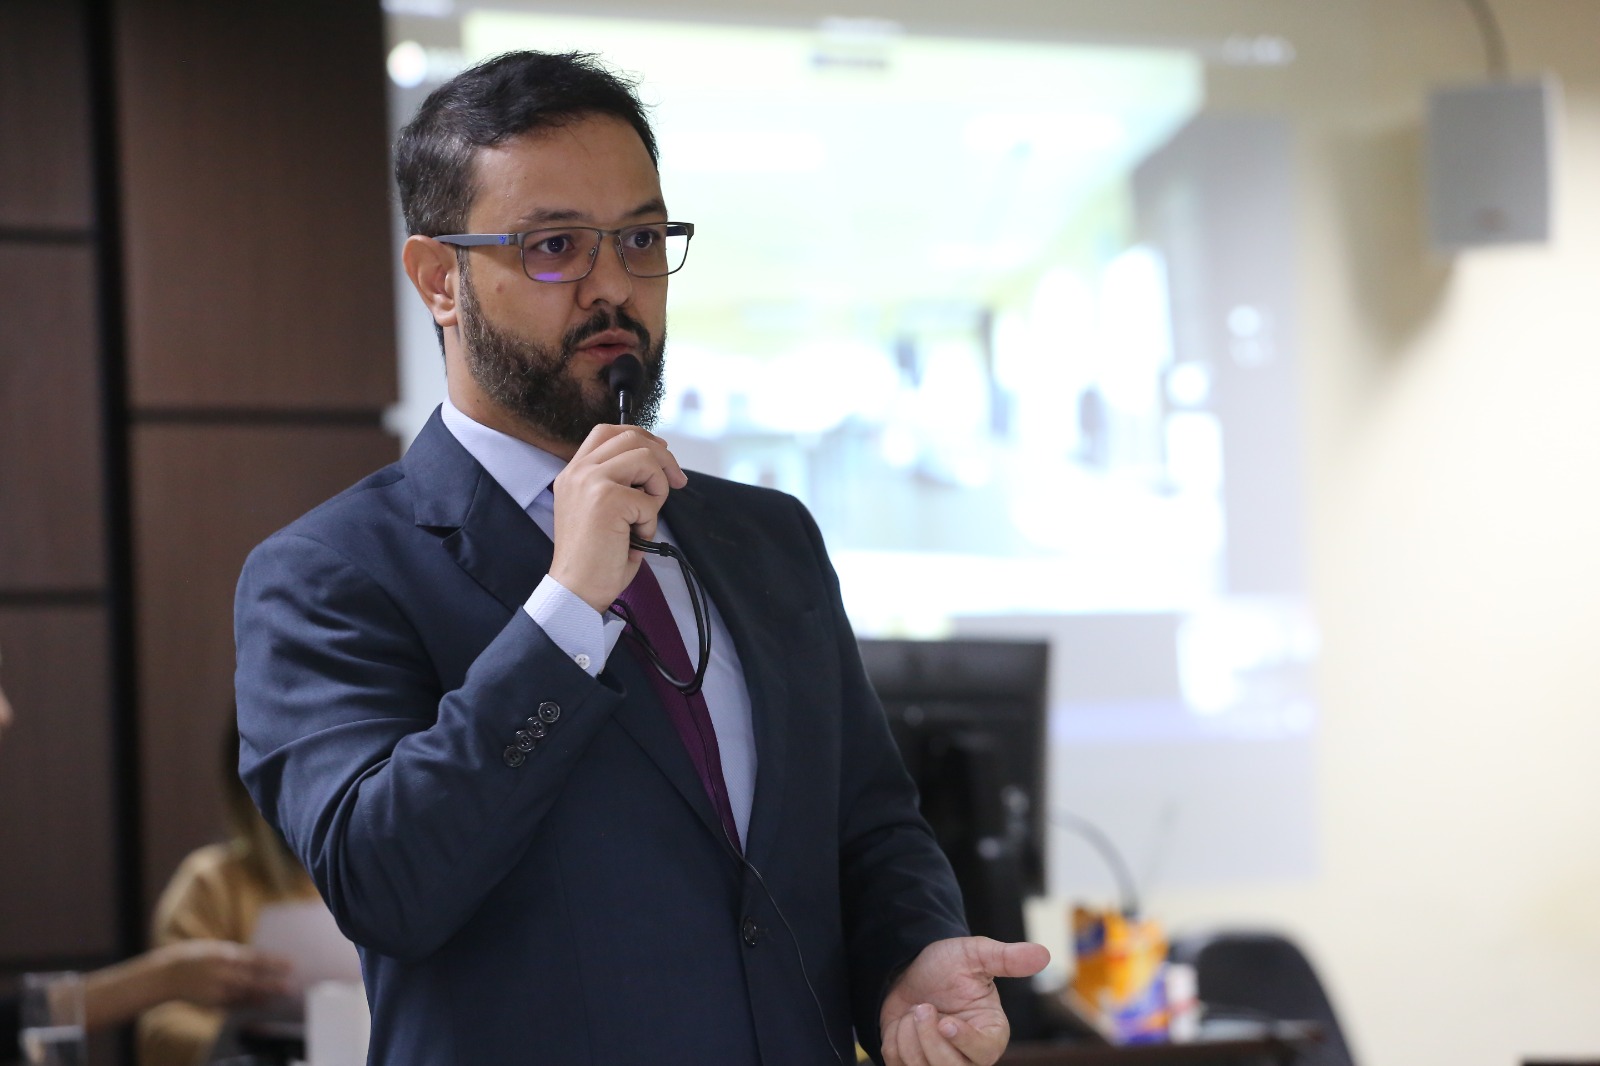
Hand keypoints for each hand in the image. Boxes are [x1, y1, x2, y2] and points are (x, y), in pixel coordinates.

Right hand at [149, 939, 293, 1007]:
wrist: (167, 975)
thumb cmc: (195, 958)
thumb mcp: (216, 950)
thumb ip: (236, 956)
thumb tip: (257, 961)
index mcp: (225, 955)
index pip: (255, 959)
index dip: (274, 963)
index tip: (291, 965)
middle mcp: (222, 973)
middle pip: (253, 980)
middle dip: (272, 984)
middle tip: (289, 987)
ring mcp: (216, 989)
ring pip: (245, 995)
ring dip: (262, 996)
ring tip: (276, 996)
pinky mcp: (211, 1003)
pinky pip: (234, 1004)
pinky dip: (248, 1003)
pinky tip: (260, 1003)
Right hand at [549, 423, 686, 610]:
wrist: (577, 589)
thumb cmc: (594, 558)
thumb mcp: (599, 508)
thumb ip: (617, 482)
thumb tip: (656, 465)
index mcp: (573, 472)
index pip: (608, 431)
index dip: (641, 437)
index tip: (661, 454)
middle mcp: (578, 471)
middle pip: (631, 437)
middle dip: (663, 458)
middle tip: (677, 481)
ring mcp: (590, 482)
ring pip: (645, 458)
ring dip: (658, 487)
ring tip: (646, 517)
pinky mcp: (607, 499)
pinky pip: (649, 499)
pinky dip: (651, 521)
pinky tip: (635, 538)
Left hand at [880, 936, 1050, 1065]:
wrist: (909, 969)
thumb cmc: (946, 965)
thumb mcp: (975, 954)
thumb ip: (1006, 958)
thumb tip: (1043, 953)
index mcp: (991, 1033)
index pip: (983, 1052)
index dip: (963, 1041)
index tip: (946, 1022)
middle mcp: (969, 1056)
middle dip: (928, 1036)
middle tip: (922, 1006)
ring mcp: (940, 1064)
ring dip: (908, 1035)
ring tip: (915, 1011)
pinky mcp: (913, 1065)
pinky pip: (898, 1065)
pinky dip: (893, 1041)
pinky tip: (903, 1024)